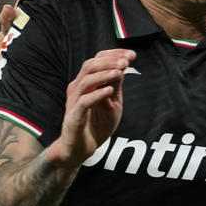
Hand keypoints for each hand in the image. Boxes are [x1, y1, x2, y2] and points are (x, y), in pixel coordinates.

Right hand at [46, 48, 132, 167]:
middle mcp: (78, 88)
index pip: (97, 61)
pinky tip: (109, 91)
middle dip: (109, 61)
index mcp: (86, 83)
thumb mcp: (112, 105)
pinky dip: (96, 94)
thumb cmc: (96, 126)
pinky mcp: (73, 117)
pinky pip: (83, 102)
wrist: (80, 150)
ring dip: (104, 75)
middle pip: (89, 66)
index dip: (113, 55)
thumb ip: (116, 88)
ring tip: (119, 72)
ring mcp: (74, 102)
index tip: (132, 55)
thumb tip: (123, 67)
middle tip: (125, 62)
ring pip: (85, 80)